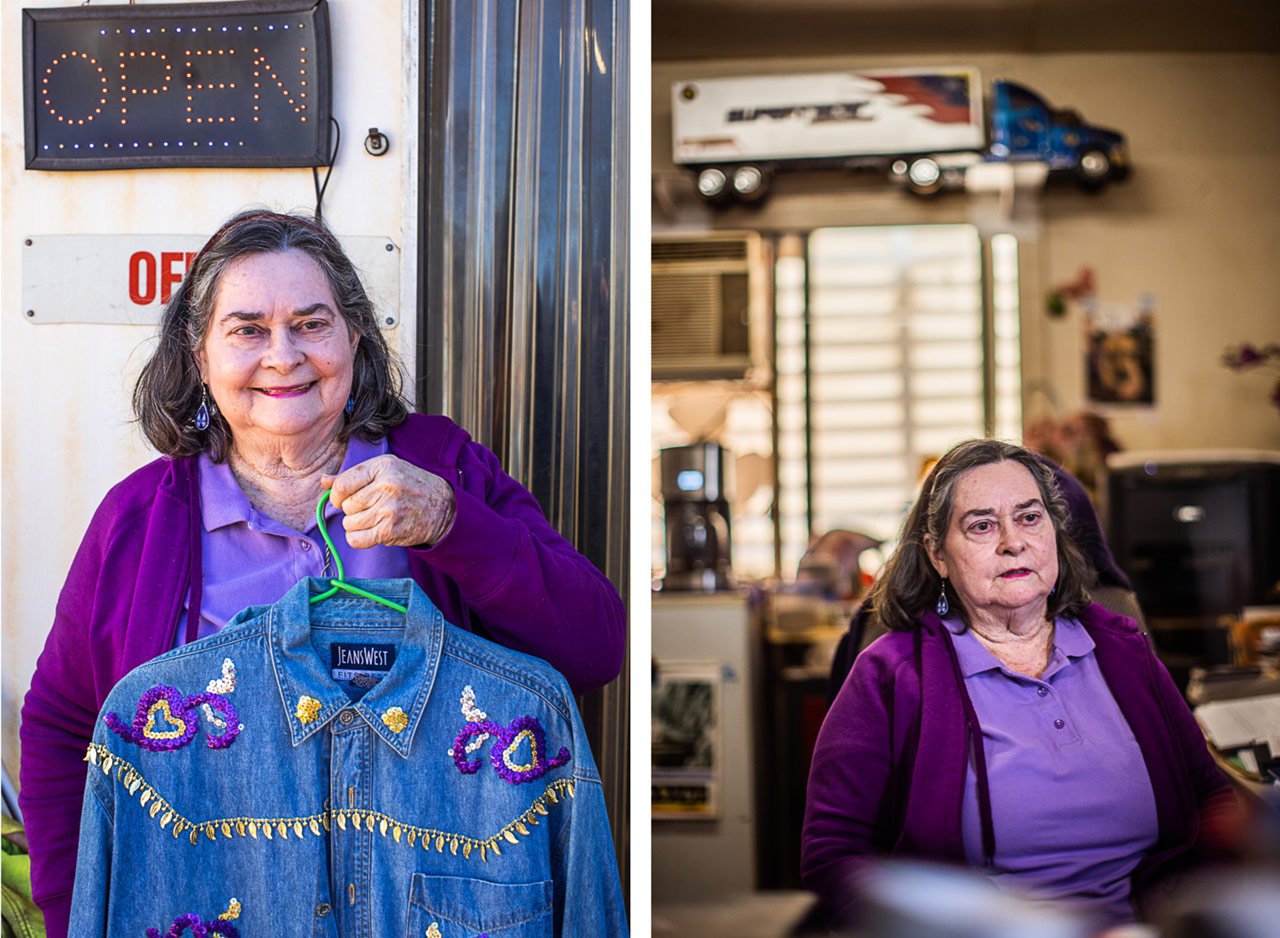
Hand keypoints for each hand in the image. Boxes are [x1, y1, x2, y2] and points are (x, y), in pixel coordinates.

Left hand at [322, 455, 455, 548]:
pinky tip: (371, 532)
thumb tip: (323, 481)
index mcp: (383, 467)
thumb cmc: (411, 486)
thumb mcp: (386, 470)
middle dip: (352, 510)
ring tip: (374, 519)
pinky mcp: (390, 531)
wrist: (443, 507)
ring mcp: (388, 510)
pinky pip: (356, 540)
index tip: (342, 499)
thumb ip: (353, 476)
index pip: (343, 484)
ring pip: (349, 523)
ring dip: (356, 524)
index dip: (336, 495)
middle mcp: (386, 487)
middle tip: (369, 508)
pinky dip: (358, 538)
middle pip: (346, 505)